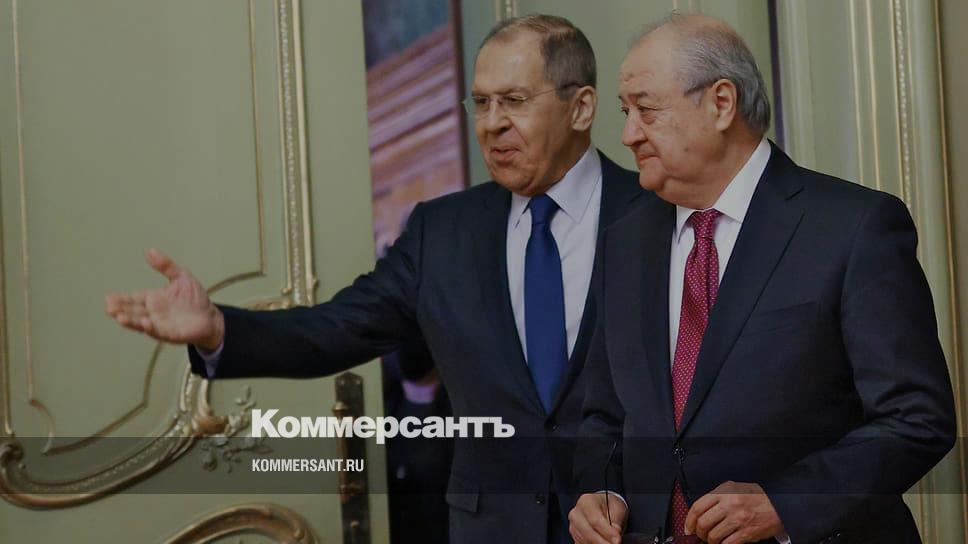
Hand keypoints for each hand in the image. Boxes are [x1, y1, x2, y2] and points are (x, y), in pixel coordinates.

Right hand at [104, 248, 223, 349]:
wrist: (211, 317)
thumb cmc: (195, 299)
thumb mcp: (181, 277)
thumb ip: (166, 265)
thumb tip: (150, 251)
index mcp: (153, 299)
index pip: (133, 298)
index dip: (121, 299)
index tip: (109, 297)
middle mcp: (153, 312)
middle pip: (133, 311)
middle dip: (120, 310)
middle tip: (109, 307)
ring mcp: (160, 324)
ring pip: (140, 323)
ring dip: (130, 321)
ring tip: (119, 317)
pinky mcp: (170, 334)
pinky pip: (157, 331)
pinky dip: (150, 328)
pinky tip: (144, 323)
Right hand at [569, 492, 626, 543]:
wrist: (603, 506)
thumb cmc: (609, 506)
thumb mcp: (617, 509)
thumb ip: (616, 523)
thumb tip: (614, 538)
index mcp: (586, 502)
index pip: (595, 521)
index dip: (607, 533)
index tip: (617, 540)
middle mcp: (576, 514)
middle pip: (588, 533)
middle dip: (602, 542)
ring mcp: (574, 526)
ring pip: (585, 541)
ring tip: (610, 542)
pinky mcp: (575, 536)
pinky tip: (603, 542)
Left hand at [685, 481, 783, 543]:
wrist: (779, 505)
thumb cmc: (755, 497)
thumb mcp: (735, 488)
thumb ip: (717, 496)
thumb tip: (700, 512)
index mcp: (724, 492)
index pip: (698, 507)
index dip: (689, 520)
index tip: (688, 528)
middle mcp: (729, 504)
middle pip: (703, 523)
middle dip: (699, 533)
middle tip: (701, 535)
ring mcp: (738, 519)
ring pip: (713, 536)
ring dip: (710, 541)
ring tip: (713, 540)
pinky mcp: (747, 532)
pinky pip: (727, 543)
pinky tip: (723, 543)